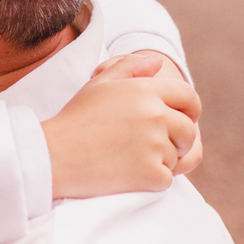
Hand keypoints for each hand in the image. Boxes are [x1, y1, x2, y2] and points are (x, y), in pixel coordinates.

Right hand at [41, 51, 201, 198]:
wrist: (53, 156)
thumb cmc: (75, 118)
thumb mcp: (99, 84)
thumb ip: (130, 67)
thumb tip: (158, 63)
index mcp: (146, 90)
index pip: (189, 97)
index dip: (189, 110)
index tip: (180, 120)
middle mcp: (155, 115)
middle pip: (188, 131)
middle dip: (176, 140)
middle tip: (150, 146)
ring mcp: (154, 146)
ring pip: (177, 157)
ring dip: (160, 161)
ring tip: (129, 158)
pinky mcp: (151, 174)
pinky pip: (166, 179)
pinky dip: (151, 180)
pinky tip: (127, 174)